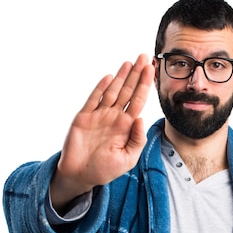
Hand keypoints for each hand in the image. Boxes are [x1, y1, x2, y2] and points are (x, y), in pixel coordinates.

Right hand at [50, 54, 153, 211]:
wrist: (80, 176)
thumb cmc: (105, 170)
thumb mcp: (127, 159)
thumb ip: (137, 140)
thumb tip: (141, 118)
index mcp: (126, 127)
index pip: (139, 101)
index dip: (145, 85)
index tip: (152, 70)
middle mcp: (114, 118)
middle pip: (128, 91)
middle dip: (136, 74)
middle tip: (144, 57)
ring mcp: (99, 116)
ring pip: (112, 91)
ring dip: (121, 77)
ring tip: (130, 62)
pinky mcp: (84, 117)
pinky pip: (93, 99)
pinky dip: (101, 88)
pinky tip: (110, 77)